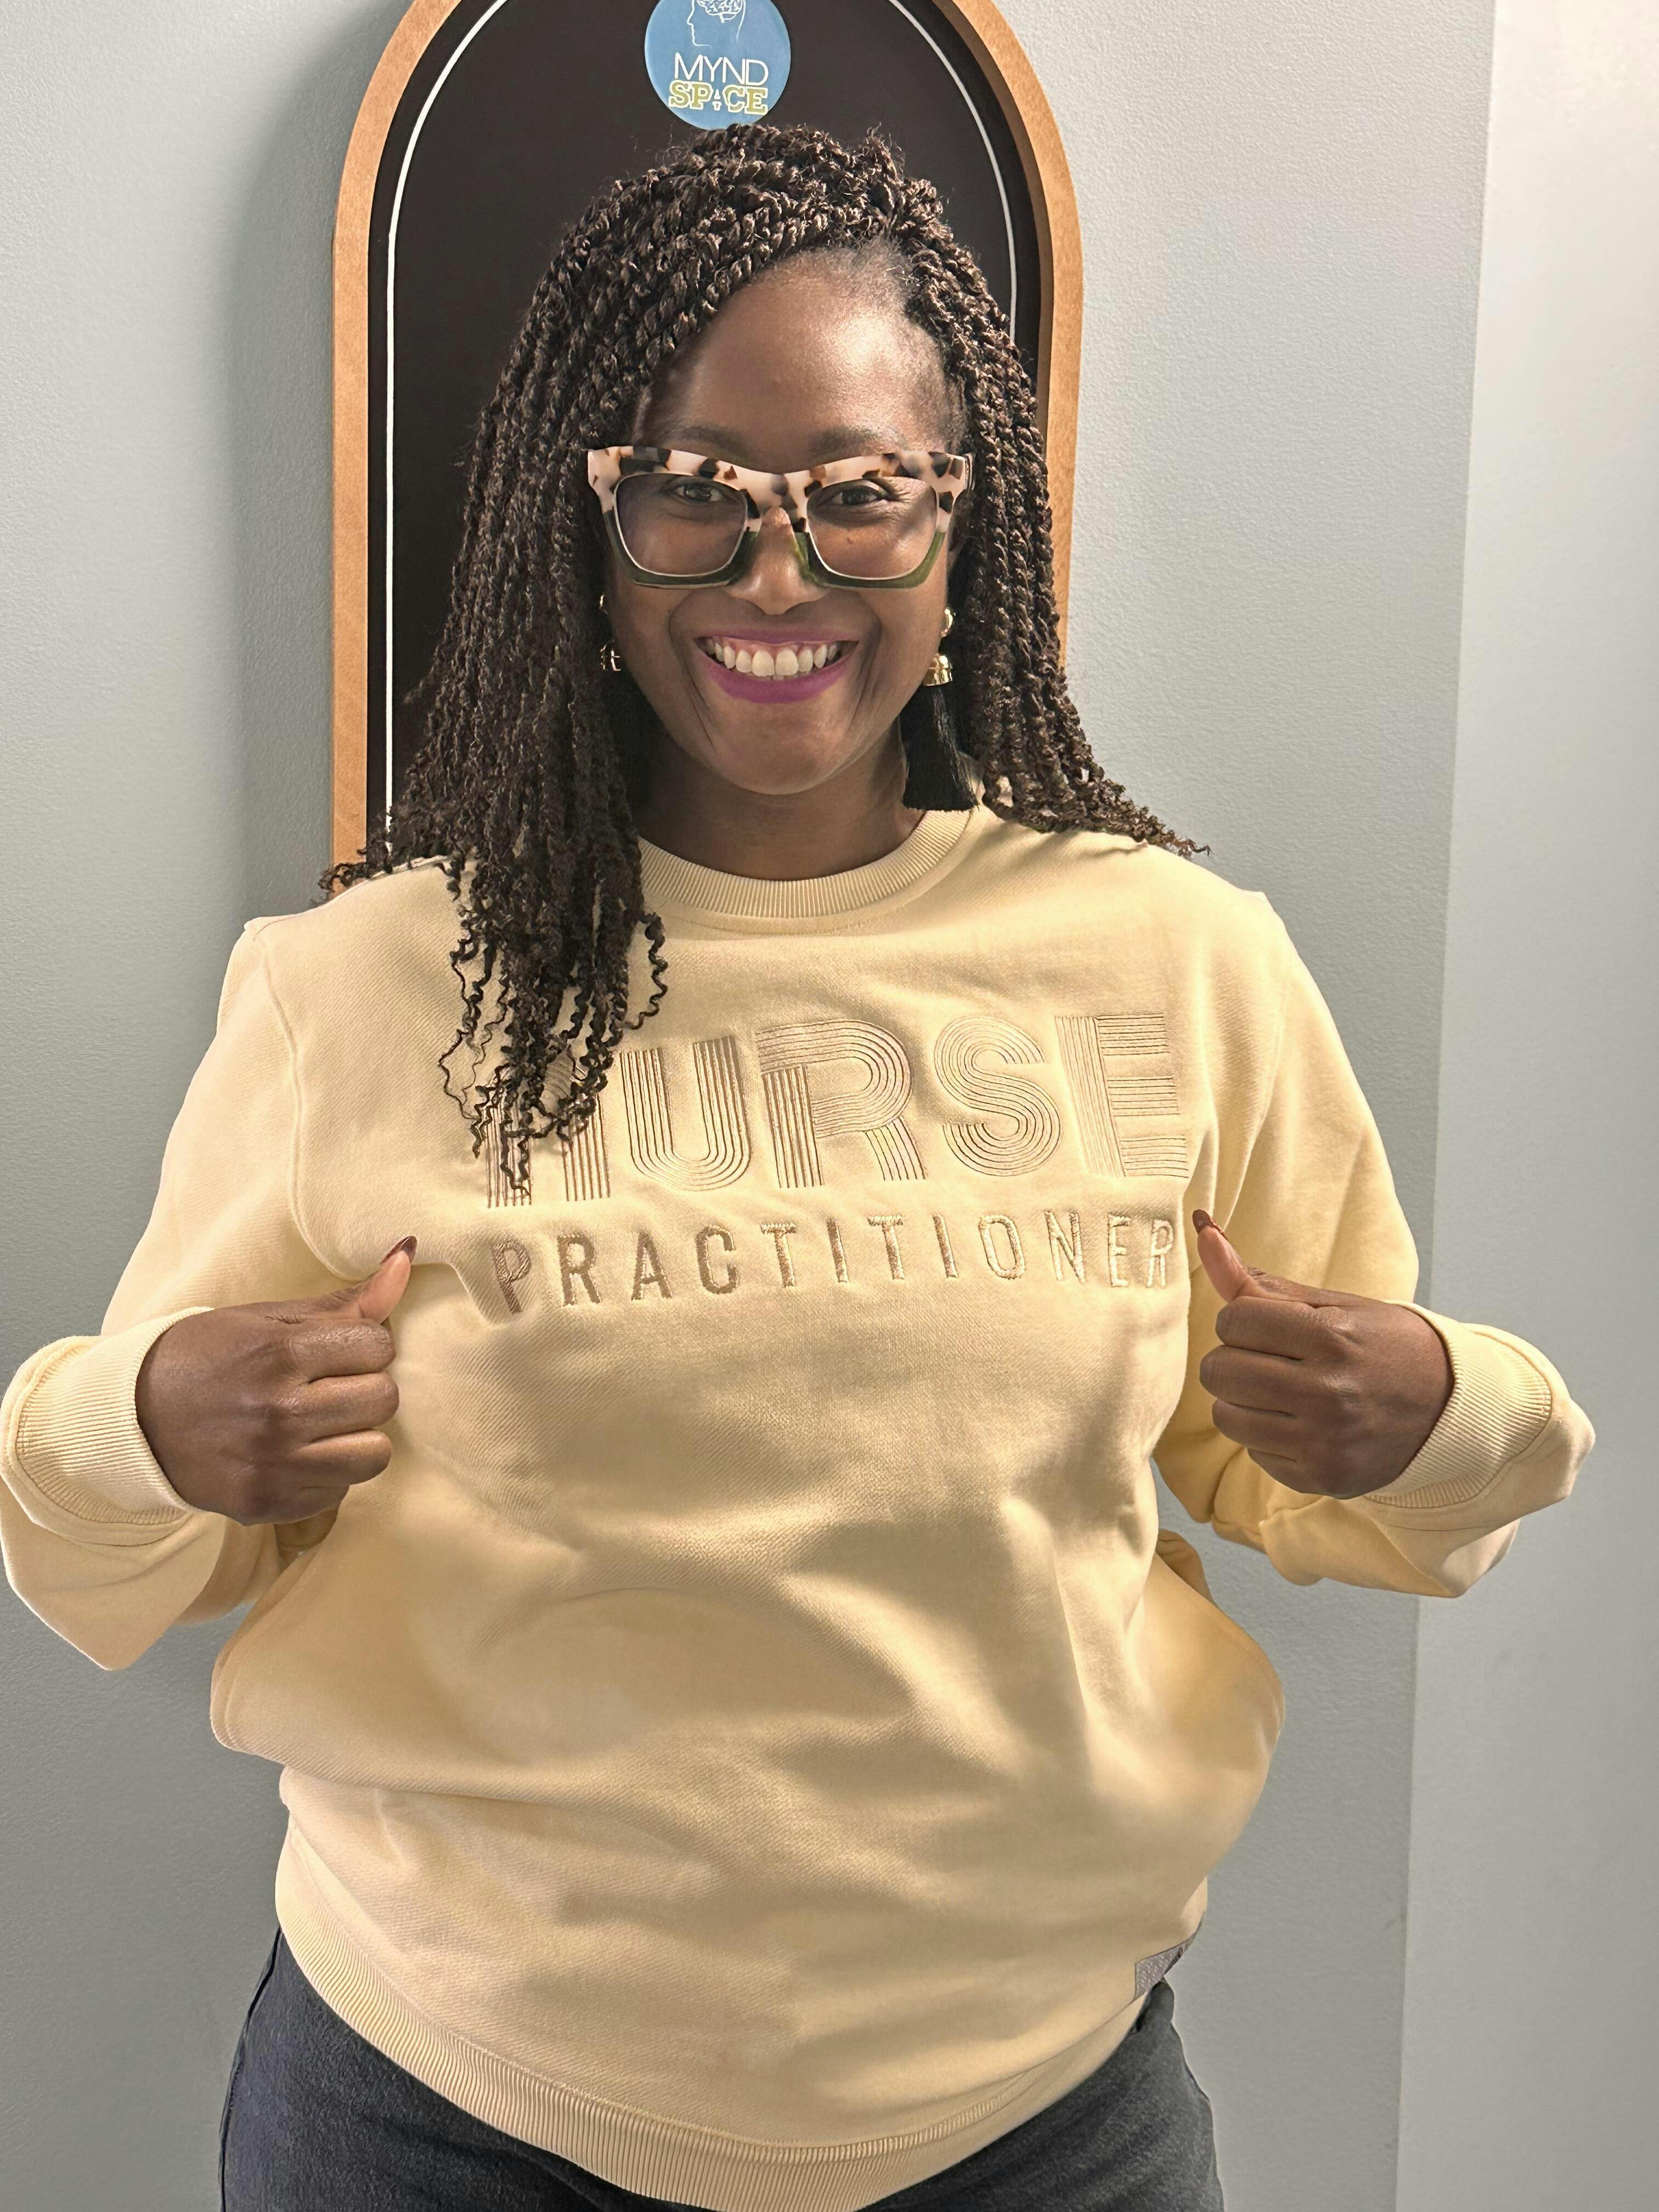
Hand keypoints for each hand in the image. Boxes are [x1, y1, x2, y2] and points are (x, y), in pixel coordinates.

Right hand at [133, 1238, 416, 1523]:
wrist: (133, 1418)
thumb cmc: (207, 1357)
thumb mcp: (268, 1318)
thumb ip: (347, 1300)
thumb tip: (407, 1255)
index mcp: (278, 1355)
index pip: (378, 1346)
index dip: (365, 1345)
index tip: (336, 1350)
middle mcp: (279, 1414)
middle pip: (384, 1400)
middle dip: (366, 1387)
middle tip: (329, 1385)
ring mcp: (274, 1465)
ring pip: (374, 1454)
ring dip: (357, 1436)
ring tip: (323, 1422)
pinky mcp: (268, 1504)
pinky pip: (340, 1491)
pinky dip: (327, 1472)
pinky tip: (296, 1453)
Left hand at [1191, 1211, 1452, 1498]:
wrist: (1447, 1407)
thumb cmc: (1383, 1345)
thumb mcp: (1333, 1304)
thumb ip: (1259, 1280)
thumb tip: (1203, 1232)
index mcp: (1331, 1337)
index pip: (1234, 1320)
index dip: (1240, 1320)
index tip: (1263, 1325)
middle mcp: (1328, 1392)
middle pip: (1220, 1371)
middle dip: (1232, 1359)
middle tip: (1266, 1359)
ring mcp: (1325, 1441)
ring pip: (1227, 1416)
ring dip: (1241, 1402)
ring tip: (1279, 1392)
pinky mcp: (1322, 1477)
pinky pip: (1254, 1453)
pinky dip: (1266, 1437)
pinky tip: (1300, 1424)